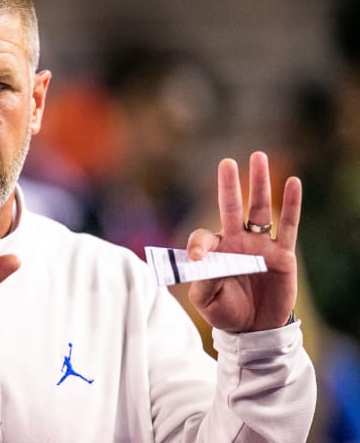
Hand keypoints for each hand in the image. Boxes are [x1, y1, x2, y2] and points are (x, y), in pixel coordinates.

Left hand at [186, 152, 300, 331]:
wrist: (255, 329)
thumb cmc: (226, 312)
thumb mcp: (207, 302)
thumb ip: (202, 283)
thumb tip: (200, 264)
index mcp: (214, 253)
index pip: (203, 238)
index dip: (197, 245)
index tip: (193, 257)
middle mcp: (236, 242)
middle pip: (231, 208)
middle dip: (228, 185)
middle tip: (226, 162)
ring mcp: (260, 245)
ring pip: (259, 209)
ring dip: (259, 184)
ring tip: (258, 157)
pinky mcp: (282, 254)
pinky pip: (287, 226)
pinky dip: (290, 205)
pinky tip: (293, 183)